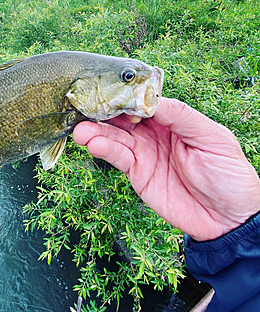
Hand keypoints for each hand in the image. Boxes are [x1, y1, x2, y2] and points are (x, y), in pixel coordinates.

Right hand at [73, 98, 259, 240]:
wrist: (229, 219)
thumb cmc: (230, 174)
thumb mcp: (212, 138)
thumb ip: (182, 116)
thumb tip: (152, 99)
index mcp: (174, 119)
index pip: (145, 101)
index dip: (128, 96)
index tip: (112, 91)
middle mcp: (155, 133)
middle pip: (125, 117)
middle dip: (105, 112)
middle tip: (86, 108)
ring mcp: (144, 153)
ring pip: (116, 137)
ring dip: (97, 131)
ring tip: (82, 130)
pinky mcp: (137, 173)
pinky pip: (117, 158)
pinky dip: (104, 150)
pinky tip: (92, 144)